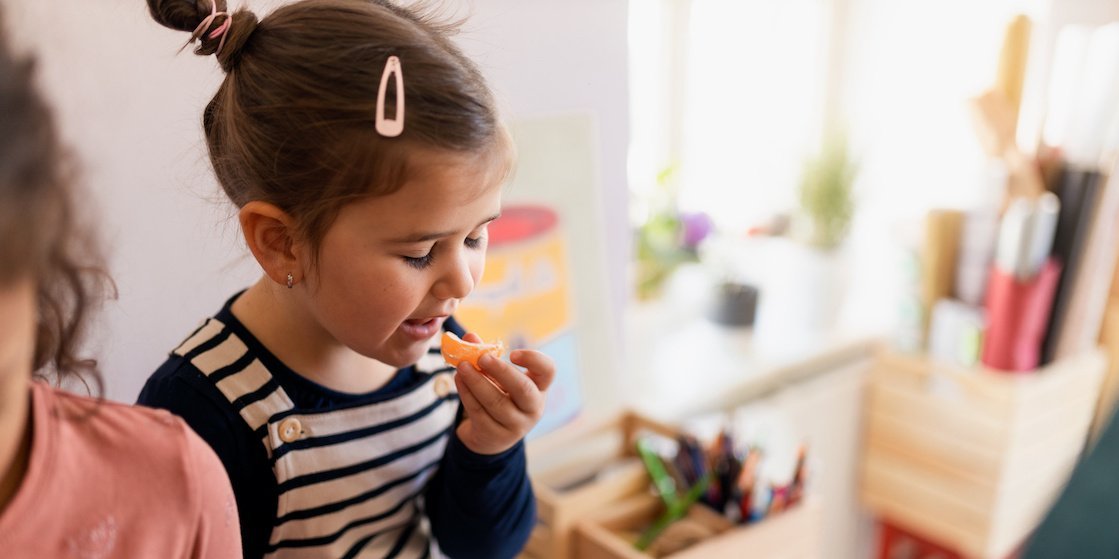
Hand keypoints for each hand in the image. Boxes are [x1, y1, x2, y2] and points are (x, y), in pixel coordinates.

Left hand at [453, 333, 554, 454]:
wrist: (491, 435)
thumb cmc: (500, 395)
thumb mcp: (498, 377)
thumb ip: (486, 355)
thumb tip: (469, 336)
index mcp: (539, 387)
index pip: (548, 370)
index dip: (534, 359)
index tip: (513, 353)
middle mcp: (533, 408)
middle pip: (523, 389)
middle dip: (501, 371)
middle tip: (481, 357)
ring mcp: (516, 425)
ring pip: (496, 402)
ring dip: (476, 382)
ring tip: (462, 366)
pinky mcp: (496, 436)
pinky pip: (479, 412)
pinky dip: (467, 394)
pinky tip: (458, 379)